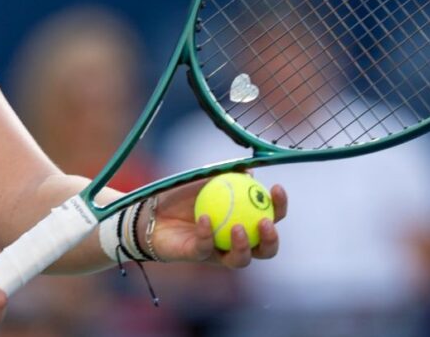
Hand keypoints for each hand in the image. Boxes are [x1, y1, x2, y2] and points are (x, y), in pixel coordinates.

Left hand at [149, 178, 287, 267]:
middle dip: (271, 239)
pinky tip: (204, 218)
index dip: (279, 206)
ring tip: (237, 228)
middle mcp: (236, 243)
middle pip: (265, 250)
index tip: (276, 188)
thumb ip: (225, 176)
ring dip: (244, 246)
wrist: (151, 210)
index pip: (271, 218)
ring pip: (241, 260)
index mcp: (244, 222)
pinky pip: (205, 248)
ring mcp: (218, 253)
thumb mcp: (204, 181)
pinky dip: (206, 233)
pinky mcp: (197, 256)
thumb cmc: (181, 196)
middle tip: (264, 222)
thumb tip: (249, 169)